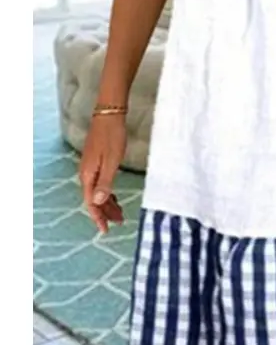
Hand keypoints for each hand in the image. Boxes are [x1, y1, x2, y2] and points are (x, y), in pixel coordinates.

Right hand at [79, 115, 125, 233]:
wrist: (109, 115)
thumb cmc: (112, 136)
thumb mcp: (112, 161)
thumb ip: (105, 183)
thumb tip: (97, 202)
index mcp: (88, 175)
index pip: (91, 203)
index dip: (98, 217)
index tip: (106, 229)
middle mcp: (86, 173)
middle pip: (94, 199)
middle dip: (105, 212)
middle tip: (119, 222)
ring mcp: (90, 167)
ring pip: (97, 191)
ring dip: (107, 203)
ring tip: (120, 212)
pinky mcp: (96, 161)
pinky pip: (99, 183)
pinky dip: (107, 192)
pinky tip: (114, 196)